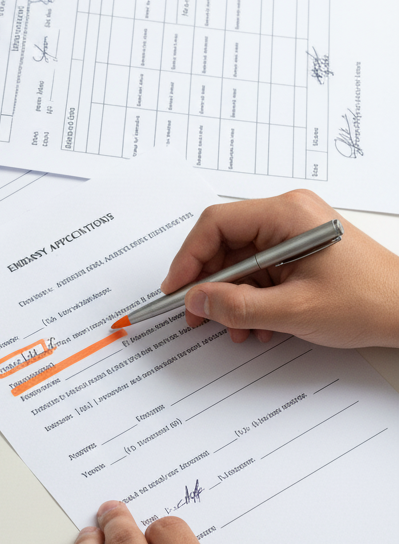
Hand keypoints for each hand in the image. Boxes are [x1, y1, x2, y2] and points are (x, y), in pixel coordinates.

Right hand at [160, 189, 398, 347]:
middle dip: (209, 284)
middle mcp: (287, 216)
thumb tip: (196, 301)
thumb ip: (238, 307)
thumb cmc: (369, 301)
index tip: (176, 289)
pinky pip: (257, 271)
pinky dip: (249, 298)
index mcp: (287, 214)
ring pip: (238, 262)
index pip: (216, 225)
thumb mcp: (294, 310)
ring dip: (230, 298)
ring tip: (235, 328)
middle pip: (224, 244)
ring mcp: (292, 234)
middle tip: (196, 315)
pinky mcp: (297, 253)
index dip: (188, 259)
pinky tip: (257, 324)